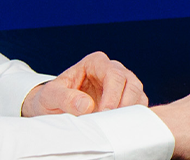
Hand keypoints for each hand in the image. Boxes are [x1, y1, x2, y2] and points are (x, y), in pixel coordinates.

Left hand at [22, 51, 147, 116]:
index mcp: (96, 62)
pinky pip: (138, 105)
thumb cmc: (52, 97)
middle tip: (111, 122)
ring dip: (130, 111)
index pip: (113, 74)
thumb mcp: (51, 95)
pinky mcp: (126, 98)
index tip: (104, 112)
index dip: (112, 95)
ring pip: (138, 93)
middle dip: (124, 104)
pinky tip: (119, 125)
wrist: (53, 106)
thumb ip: (65, 98)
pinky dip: (132, 116)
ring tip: (115, 125)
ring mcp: (122, 84)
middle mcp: (113, 69)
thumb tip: (87, 105)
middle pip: (131, 83)